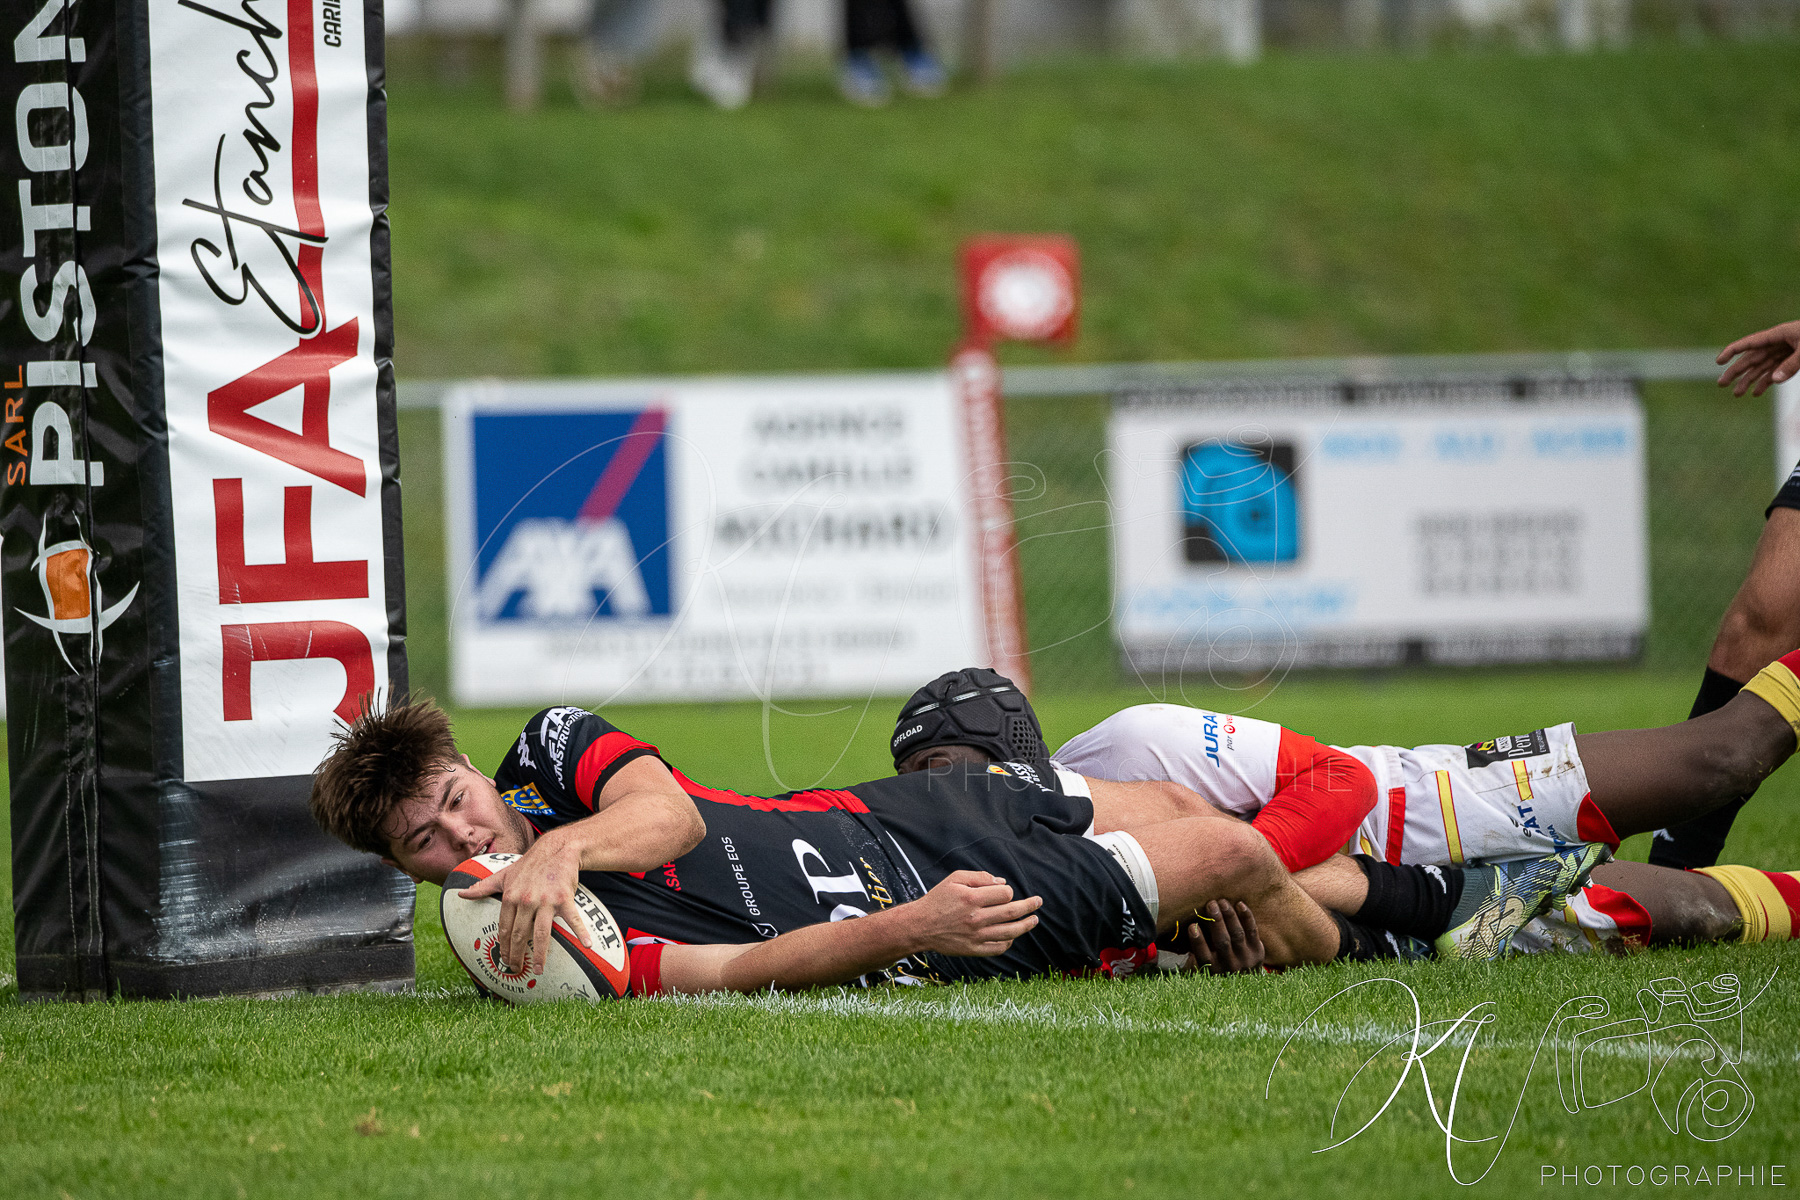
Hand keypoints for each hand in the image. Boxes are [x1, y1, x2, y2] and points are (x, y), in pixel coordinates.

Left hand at [457, 830, 589, 973]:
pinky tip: (586, 945)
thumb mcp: (504, 874)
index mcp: (510, 897)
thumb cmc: (530, 865)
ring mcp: (546, 900)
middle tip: (517, 969)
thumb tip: (461, 894)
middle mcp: (526, 900)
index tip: (504, 959)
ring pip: (541, 933)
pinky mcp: (564, 898)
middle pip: (520, 935)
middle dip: (517, 955)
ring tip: (539, 969)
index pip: (505, 928)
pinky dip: (580, 932)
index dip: (504, 946)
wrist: (556, 848)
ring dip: (540, 954)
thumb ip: (482, 887)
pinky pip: (573, 919)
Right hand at [910, 870, 1042, 956]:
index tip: (1004, 892)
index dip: (1008, 891)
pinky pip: (998, 947)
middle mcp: (975, 917)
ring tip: (1034, 920)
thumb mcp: (954, 879)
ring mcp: (976, 935)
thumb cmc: (938, 899)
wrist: (920, 926)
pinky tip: (1013, 936)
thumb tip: (1002, 882)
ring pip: (1010, 932)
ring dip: (1026, 925)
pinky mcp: (973, 949)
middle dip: (1029, 906)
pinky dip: (1009, 942)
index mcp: (971, 898)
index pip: (1004, 894)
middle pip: (1012, 912)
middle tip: (1038, 902)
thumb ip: (979, 877)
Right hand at [1184, 900, 1263, 973]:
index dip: (1198, 942)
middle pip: (1223, 942)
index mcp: (1213, 971)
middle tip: (1210, 904)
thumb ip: (1193, 950)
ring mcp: (1246, 959)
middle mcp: (1230, 966)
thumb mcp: (1203, 966)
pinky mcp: (1258, 951)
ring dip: (1230, 916)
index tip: (1192, 926)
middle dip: (1217, 922)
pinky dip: (1247, 917)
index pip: (1204, 956)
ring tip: (1222, 902)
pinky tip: (1240, 904)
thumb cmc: (1216, 967)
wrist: (1246, 984)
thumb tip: (1177, 929)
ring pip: (1237, 934)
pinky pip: (1252, 932)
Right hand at [1718, 320, 1799, 396]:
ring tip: (1736, 394)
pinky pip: (1775, 371)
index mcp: (1778, 334)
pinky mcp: (1791, 359)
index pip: (1750, 343)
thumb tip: (1775, 380)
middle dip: (1735, 371)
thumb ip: (1792, 363)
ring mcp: (1784, 352)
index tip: (1718, 361)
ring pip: (1761, 367)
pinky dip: (1766, 382)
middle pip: (1751, 358)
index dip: (1732, 351)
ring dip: (1748, 380)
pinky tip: (1756, 393)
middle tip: (1721, 384)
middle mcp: (1777, 343)